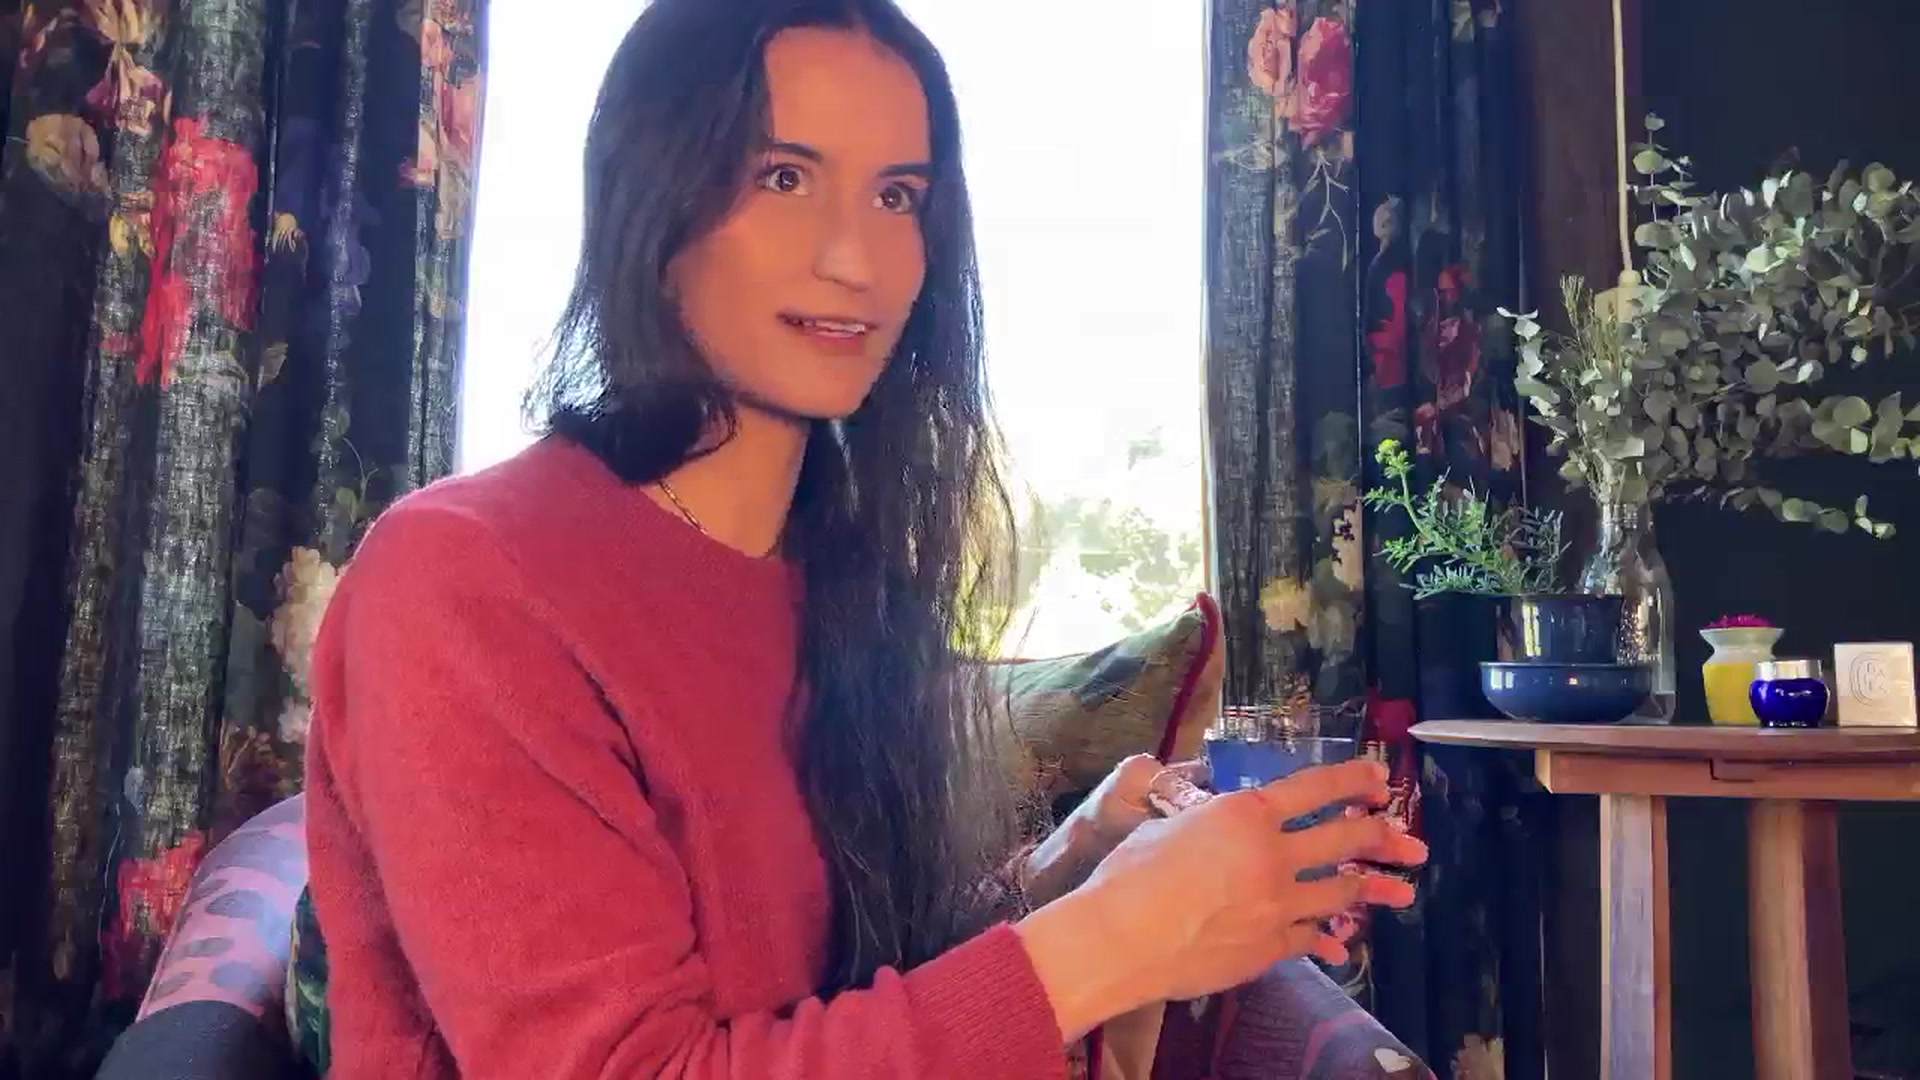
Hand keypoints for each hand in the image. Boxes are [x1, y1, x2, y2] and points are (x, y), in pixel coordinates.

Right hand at [1016, 759, 1425, 1038]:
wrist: (1120, 939)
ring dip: (1374, 889)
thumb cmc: (1130, 875)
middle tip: (1406, 837)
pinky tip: (1344, 942)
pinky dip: (1330, 938)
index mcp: (1246, 814)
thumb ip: (1211, 822)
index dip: (1353, 779)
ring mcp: (1277, 905)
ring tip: (1400, 889)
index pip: (1314, 788)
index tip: (1380, 777)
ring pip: (1340, 893)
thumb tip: (1221, 825)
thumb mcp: (1172, 825)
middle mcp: (1272, 855)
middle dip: (1382, 835)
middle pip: (1344, 840)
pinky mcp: (1270, 947)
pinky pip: (1312, 939)